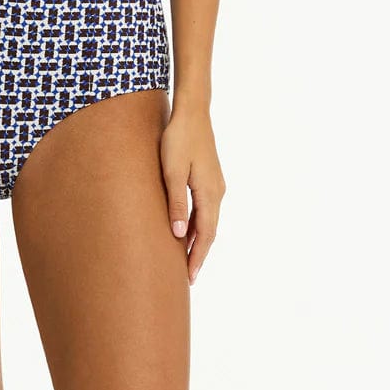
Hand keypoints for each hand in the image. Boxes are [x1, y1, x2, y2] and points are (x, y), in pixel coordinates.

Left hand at [159, 105, 225, 284]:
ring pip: (207, 220)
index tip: (189, 278)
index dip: (197, 257)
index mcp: (209, 194)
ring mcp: (215, 184)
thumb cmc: (178, 139)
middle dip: (198, 253)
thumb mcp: (171, 171)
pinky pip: (205, 208)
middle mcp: (217, 192)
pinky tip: (184, 228)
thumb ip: (176, 203)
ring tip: (184, 257)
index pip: (205, 235)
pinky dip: (197, 223)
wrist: (192, 112)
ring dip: (197, 239)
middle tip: (187, 276)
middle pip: (209, 231)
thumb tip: (177, 235)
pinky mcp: (209, 177)